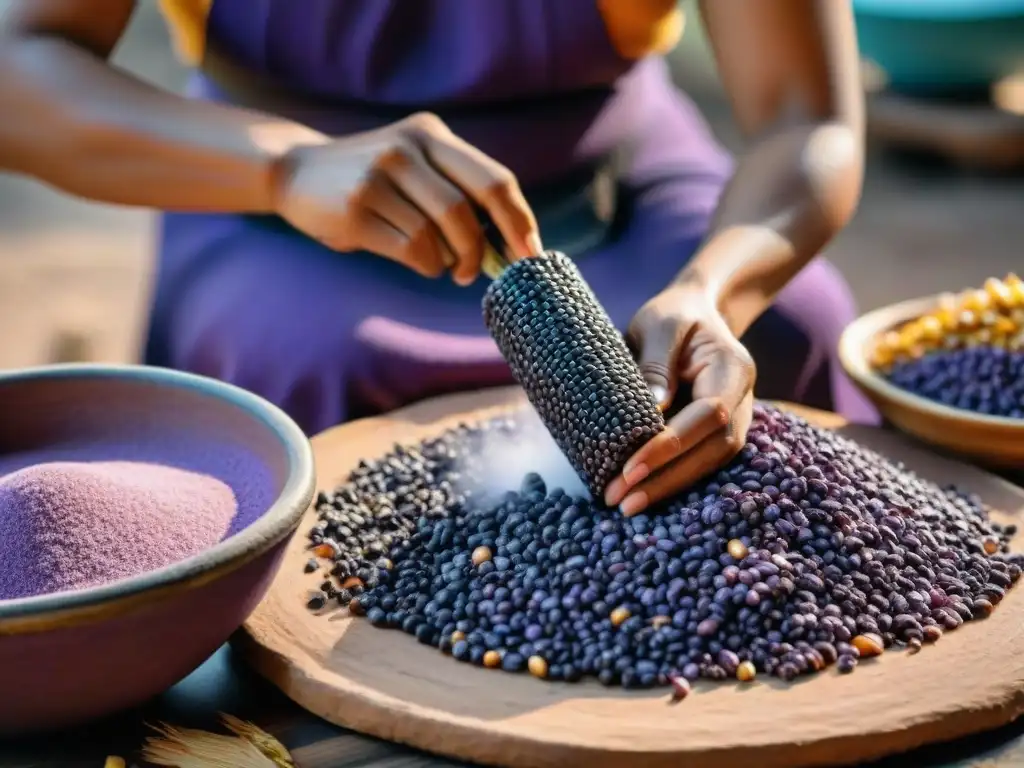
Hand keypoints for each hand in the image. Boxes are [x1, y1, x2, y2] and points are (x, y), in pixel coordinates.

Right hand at [273, 113, 540, 284]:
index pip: (494, 180)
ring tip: (443, 265)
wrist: (293, 172)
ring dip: (450, 261)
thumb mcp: (413, 168)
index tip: (530, 255)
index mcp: (430, 135)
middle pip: (471, 208)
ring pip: (441, 234)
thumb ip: (456, 193)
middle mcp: (407, 147)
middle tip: (477, 272)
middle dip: (483, 250)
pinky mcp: (357, 208)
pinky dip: (427, 265)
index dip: (519, 221)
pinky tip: (419, 262)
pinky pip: (414, 249)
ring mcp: (380, 175)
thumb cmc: (370, 183)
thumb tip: (508, 247)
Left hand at [604, 282, 755, 515]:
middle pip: (712, 451)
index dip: (672, 445)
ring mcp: (734, 420)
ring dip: (668, 488)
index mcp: (733, 369)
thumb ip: (656, 362)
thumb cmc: (674, 315)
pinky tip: (639, 496)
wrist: (694, 314)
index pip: (708, 416)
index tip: (631, 468)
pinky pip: (697, 462)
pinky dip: (670, 480)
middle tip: (622, 502)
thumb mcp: (661, 323)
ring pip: (708, 464)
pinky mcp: (714, 434)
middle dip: (668, 480)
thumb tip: (651, 408)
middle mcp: (741, 400)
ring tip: (626, 506)